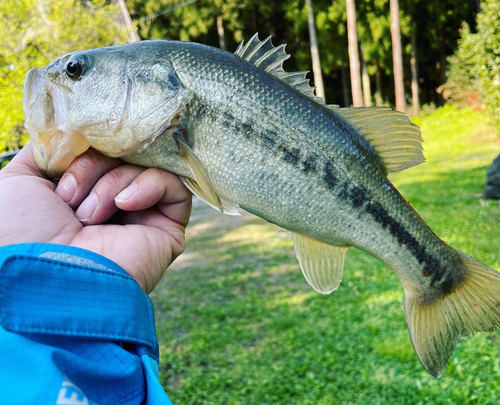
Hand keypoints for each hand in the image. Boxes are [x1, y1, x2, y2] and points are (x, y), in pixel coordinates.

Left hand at [0, 143, 191, 292]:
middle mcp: (115, 205)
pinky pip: (174, 186)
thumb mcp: (18, 180)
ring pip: (145, 167)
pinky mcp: (169, 229)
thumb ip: (47, 151)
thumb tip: (75, 131)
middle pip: (124, 154)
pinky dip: (149, 185)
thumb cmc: (22, 232)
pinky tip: (123, 205)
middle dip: (92, 166)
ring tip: (88, 215)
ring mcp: (143, 218)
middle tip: (69, 198)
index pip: (103, 150)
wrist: (47, 276)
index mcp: (85, 195)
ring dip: (111, 182)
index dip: (87, 147)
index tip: (64, 164)